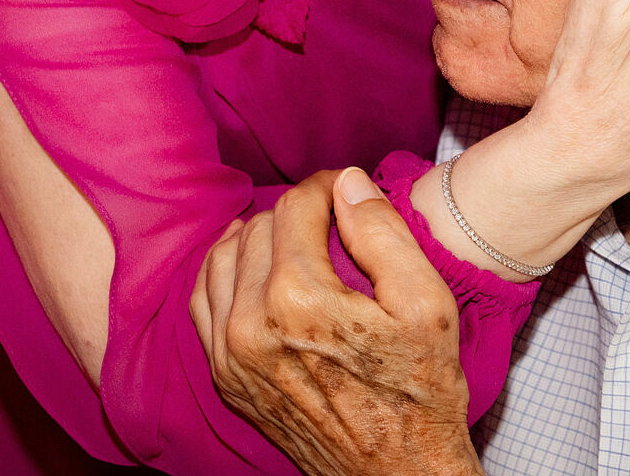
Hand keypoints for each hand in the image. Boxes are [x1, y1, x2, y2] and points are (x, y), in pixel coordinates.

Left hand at [190, 169, 484, 475]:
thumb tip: (347, 182)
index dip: (327, 186)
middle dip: (298, 212)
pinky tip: (258, 268)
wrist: (397, 472)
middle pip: (259, 226)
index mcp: (299, 298)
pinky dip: (227, 272)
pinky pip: (204, 300)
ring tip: (298, 239)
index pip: (296, 204)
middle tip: (334, 219)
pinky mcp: (225, 376)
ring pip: (224, 255)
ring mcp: (230, 354)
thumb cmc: (419, 391)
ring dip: (260, 236)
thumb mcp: (425, 303)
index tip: (349, 189)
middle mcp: (251, 323)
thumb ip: (382, 231)